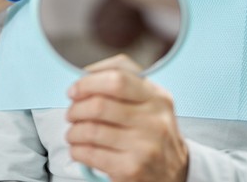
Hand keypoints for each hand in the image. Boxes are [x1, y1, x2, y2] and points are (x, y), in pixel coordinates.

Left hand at [66, 55, 188, 181]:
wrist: (175, 173)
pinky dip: (77, 150)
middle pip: (100, 105)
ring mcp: (144, 146)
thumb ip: (125, 83)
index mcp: (157, 97)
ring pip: (91, 130)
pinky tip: (79, 149)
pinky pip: (91, 154)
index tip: (75, 89)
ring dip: (73, 131)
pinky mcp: (131, 169)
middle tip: (72, 113)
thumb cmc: (153, 132)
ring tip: (73, 133)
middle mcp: (154, 120)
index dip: (88, 82)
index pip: (118, 78)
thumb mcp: (151, 102)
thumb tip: (86, 76)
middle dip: (76, 108)